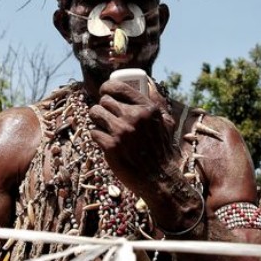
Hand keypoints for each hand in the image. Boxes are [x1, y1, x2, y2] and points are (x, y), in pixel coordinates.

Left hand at [88, 78, 182, 196]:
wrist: (158, 178)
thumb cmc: (161, 150)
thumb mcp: (166, 122)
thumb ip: (157, 101)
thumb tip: (148, 82)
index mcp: (147, 108)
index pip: (118, 87)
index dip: (107, 88)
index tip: (105, 93)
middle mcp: (133, 117)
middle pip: (104, 100)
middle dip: (103, 107)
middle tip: (106, 116)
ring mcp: (121, 132)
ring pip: (95, 113)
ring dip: (96, 120)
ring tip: (103, 127)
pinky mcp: (110, 147)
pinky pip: (93, 132)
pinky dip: (97, 137)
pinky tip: (105, 142)